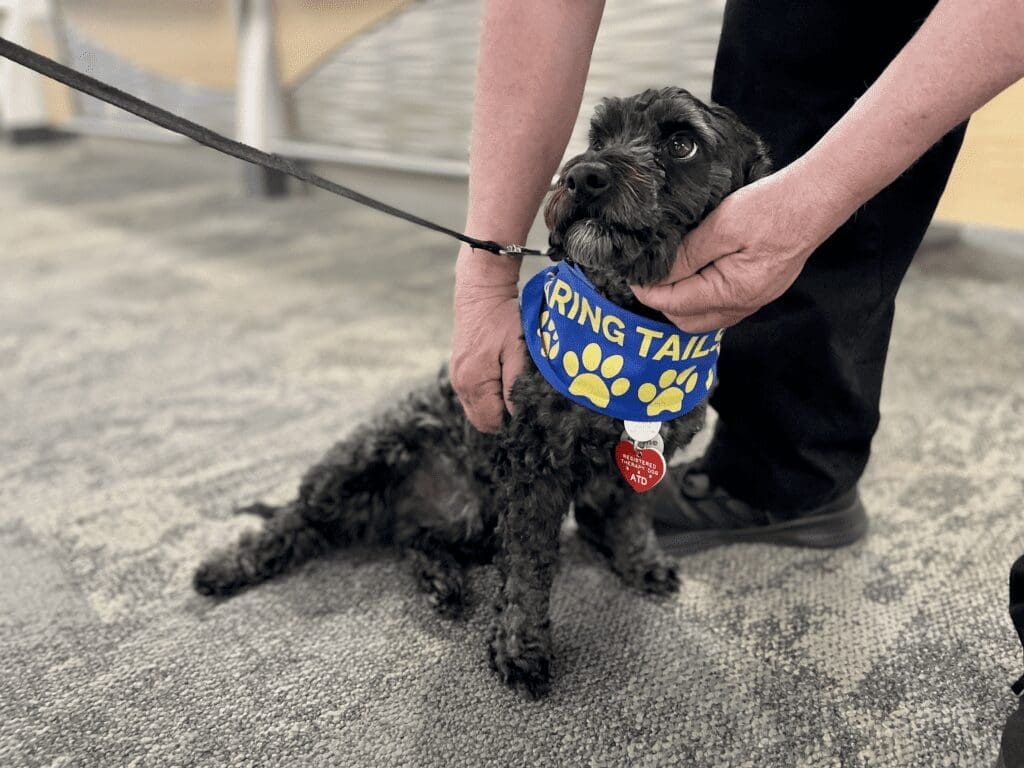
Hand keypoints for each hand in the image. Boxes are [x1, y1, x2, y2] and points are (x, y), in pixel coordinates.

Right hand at [451, 247, 525, 432]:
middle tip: (523, 400)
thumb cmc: (501, 319)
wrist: (480, 292)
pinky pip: (473, 397)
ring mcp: (457, 377)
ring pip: (477, 410)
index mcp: (474, 382)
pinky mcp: (459, 370)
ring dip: (495, 406)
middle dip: (503, 418)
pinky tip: (502, 379)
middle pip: (482, 421)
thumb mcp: (517, 350)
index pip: (491, 422)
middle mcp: (460, 384)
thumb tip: (519, 414)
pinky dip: (488, 396)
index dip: (512, 421)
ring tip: (513, 387)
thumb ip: (516, 385)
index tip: (528, 408)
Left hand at [631, 165, 848, 331]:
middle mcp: (744, 305)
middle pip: (687, 321)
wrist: (816, 198)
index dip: (649, 292)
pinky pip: (721, 306)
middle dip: (662, 302)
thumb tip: (657, 275)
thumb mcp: (721, 226)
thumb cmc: (773, 208)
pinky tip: (693, 276)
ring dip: (681, 302)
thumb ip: (687, 255)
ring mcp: (754, 300)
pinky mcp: (759, 290)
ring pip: (704, 317)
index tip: (633, 276)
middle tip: (647, 276)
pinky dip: (700, 298)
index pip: (675, 304)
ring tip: (666, 275)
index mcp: (733, 292)